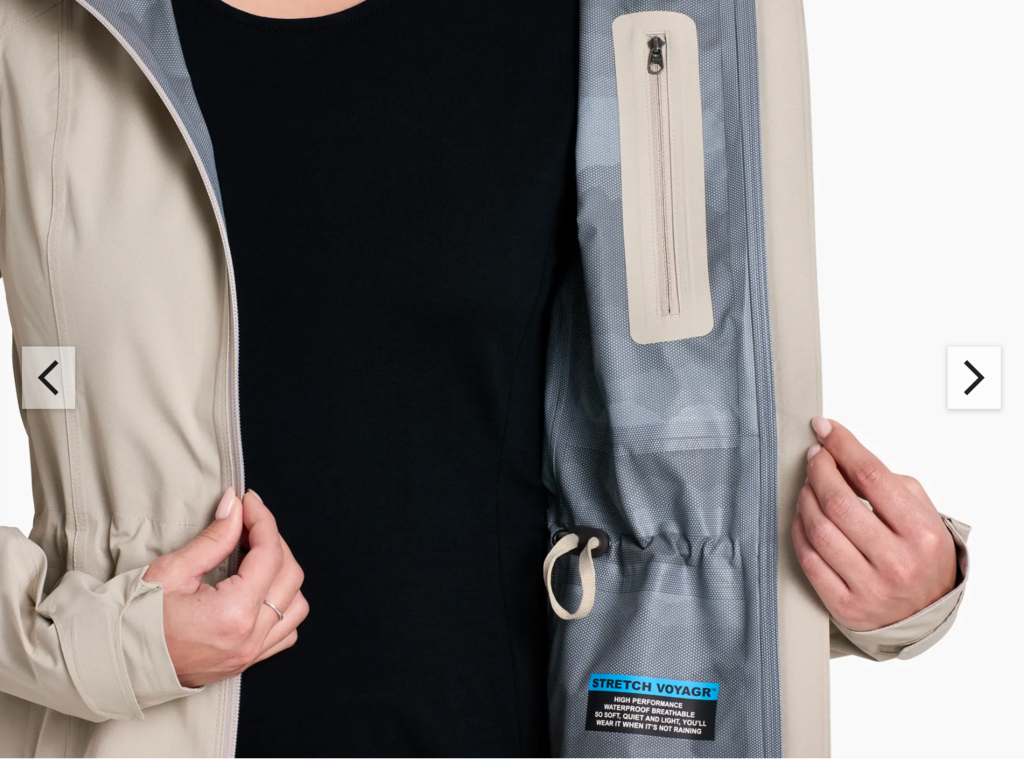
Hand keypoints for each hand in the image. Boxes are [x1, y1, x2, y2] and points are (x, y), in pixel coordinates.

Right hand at [142, 489, 308, 686]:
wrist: (117, 663)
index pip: (269, 554)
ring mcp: (251, 653)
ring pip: (296, 604)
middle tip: (248, 524)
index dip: (262, 521)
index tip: (249, 502)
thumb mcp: (173, 571)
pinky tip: (260, 589)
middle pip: (290, 575)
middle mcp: (250, 637)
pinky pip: (286, 630)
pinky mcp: (247, 661)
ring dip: (283, 575)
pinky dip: (282, 604)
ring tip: (255, 556)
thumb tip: (235, 506)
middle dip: (273, 542)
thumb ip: (214, 538)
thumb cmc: (135, 619)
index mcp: (233, 614)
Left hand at [791, 418, 956, 631]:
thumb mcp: (921, 513)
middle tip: (815, 457)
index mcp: (921, 533)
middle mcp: (897, 562)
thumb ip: (886, 483)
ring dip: (805, 498)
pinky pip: (808, 559)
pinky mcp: (845, 606)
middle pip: (838, 502)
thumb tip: (840, 453)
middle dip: (819, 470)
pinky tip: (803, 516)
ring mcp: (869, 587)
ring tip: (809, 486)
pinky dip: (799, 530)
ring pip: (818, 529)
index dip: (842, 446)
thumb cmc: (921, 556)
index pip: (872, 476)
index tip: (825, 428)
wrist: (926, 614)